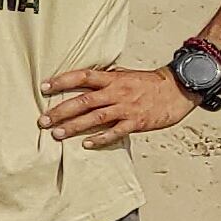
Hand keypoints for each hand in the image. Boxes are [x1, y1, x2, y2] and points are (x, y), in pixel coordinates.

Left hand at [42, 64, 191, 146]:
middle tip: (42, 120)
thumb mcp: (126, 75)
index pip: (83, 76)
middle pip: (84, 101)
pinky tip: (86, 144)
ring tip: (56, 134)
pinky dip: (100, 139)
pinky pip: (115, 132)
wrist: (178, 90)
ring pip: (95, 118)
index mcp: (113, 79)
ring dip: (74, 127)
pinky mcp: (136, 122)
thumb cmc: (149, 83)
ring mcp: (126, 108)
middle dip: (61, 111)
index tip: (44, 87)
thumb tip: (84, 79)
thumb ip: (106, 79)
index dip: (63, 80)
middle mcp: (117, 92)